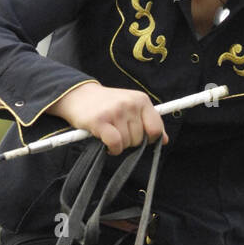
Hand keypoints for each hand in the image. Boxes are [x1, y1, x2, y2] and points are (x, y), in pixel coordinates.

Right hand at [48, 82, 167, 152]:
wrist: (78, 95)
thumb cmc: (107, 105)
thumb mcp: (131, 107)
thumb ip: (148, 122)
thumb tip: (164, 140)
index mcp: (141, 100)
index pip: (156, 128)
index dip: (149, 139)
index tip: (139, 137)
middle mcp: (130, 104)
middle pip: (140, 139)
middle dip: (130, 141)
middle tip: (117, 131)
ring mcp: (115, 112)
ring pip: (127, 143)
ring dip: (118, 144)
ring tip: (109, 132)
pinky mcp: (100, 121)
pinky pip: (115, 144)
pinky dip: (112, 149)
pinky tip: (106, 143)